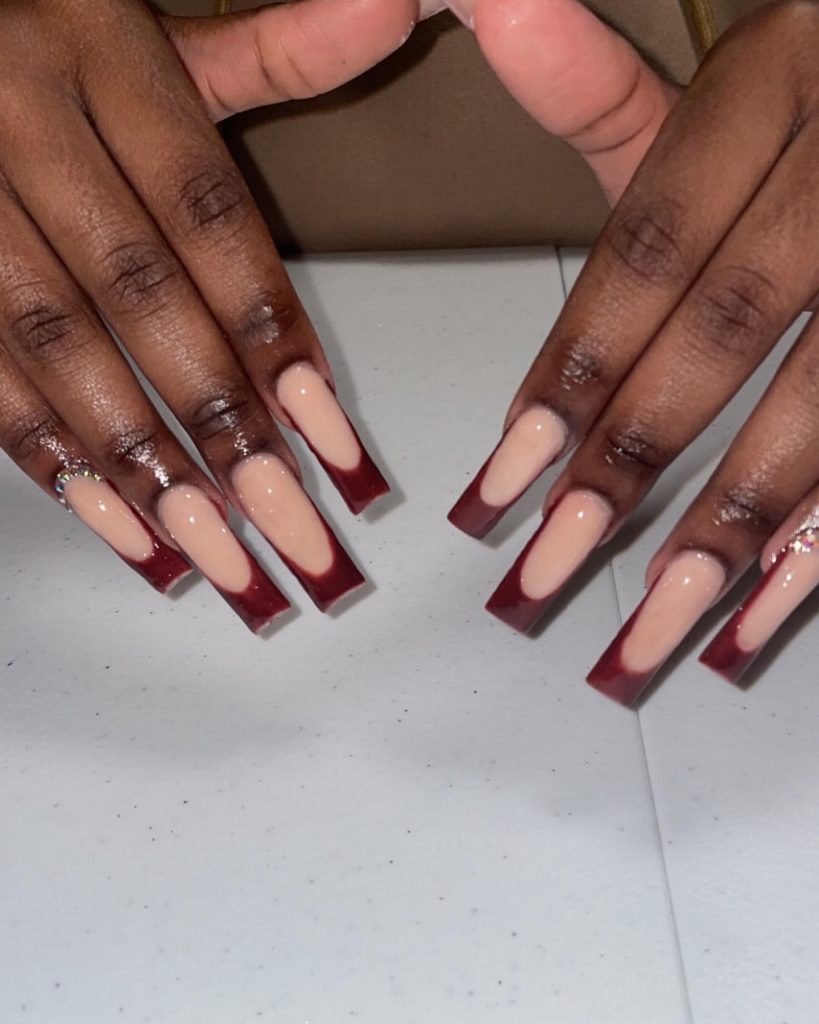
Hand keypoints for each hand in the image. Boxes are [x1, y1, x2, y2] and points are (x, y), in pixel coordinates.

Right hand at [0, 0, 424, 629]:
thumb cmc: (46, 24)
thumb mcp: (146, 24)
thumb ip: (267, 51)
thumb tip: (389, 13)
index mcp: (102, 53)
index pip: (210, 219)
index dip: (275, 338)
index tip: (333, 444)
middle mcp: (23, 122)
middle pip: (144, 304)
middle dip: (224, 434)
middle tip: (293, 535)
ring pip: (58, 350)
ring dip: (143, 470)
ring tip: (217, 558)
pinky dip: (49, 456)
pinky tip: (117, 522)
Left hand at [448, 0, 818, 701]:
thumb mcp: (736, 70)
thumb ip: (607, 96)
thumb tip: (493, 18)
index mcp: (773, 79)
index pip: (645, 250)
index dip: (573, 371)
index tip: (505, 480)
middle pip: (723, 333)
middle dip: (633, 467)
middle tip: (548, 575)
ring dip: (740, 527)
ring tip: (664, 626)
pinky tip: (777, 600)